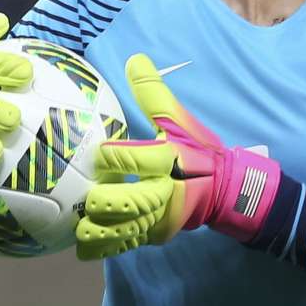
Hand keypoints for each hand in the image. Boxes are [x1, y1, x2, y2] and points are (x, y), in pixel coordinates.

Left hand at [75, 54, 281, 260]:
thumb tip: (134, 58)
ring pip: (126, 230)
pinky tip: (84, 246)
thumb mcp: (179, 120)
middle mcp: (164, 192)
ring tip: (79, 227)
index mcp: (170, 160)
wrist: (226, 189)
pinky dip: (105, 247)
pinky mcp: (156, 235)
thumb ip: (153, 93)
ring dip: (100, 230)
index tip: (99, 154)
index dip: (116, 157)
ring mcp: (160, 218)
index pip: (140, 158)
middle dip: (106, 202)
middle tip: (88, 197)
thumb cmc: (198, 151)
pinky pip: (127, 244)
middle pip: (131, 202)